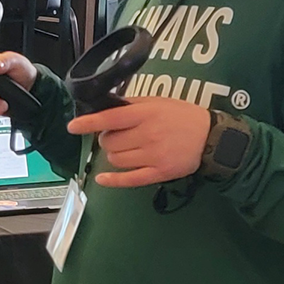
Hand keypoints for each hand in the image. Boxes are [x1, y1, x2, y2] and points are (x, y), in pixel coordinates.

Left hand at [66, 97, 210, 187]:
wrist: (211, 137)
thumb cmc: (180, 115)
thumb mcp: (157, 102)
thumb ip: (131, 105)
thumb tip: (105, 108)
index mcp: (145, 114)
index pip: (110, 118)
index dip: (88, 123)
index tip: (72, 127)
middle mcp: (147, 135)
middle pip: (110, 142)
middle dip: (107, 138)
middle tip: (118, 135)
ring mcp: (153, 156)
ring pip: (116, 159)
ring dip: (114, 154)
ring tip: (126, 148)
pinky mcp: (159, 173)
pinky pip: (130, 180)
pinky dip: (113, 180)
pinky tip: (103, 179)